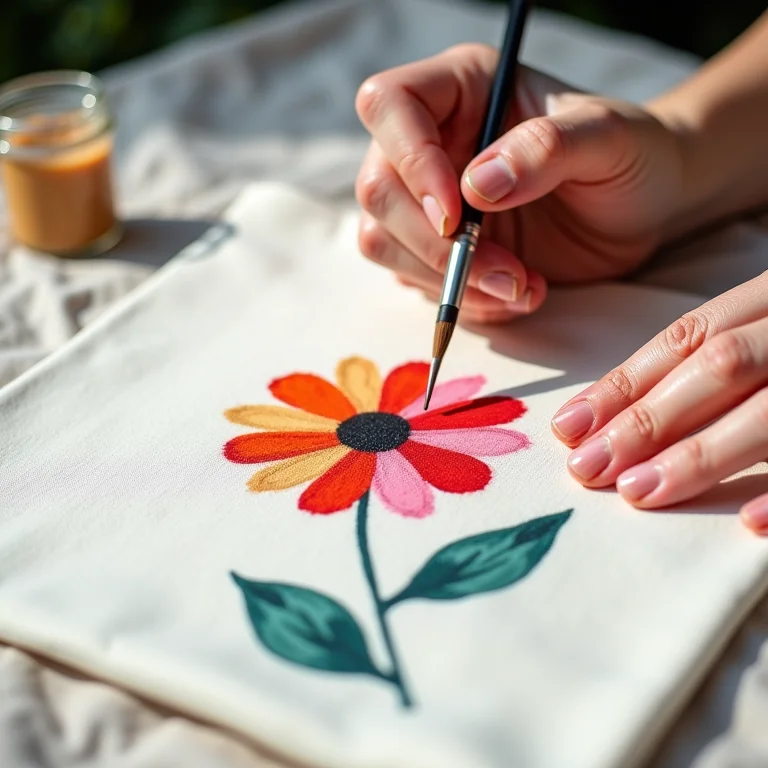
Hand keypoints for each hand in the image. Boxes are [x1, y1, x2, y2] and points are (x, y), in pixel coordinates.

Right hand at [355, 44, 687, 323]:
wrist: (645, 207)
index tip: (455, 215)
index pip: (390, 105)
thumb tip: (477, 185)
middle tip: (506, 274)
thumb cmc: (633, 155)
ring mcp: (427, 199)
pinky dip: (464, 302)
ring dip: (446, 282)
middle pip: (377, 190)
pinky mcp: (438, 248)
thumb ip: (547, 149)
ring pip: (384, 242)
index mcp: (462, 89)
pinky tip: (516, 295)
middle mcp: (432, 141)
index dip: (410, 161)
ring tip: (520, 288)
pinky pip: (417, 282)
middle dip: (436, 247)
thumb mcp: (608, 138)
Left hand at [551, 272, 767, 534]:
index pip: (686, 338)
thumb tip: (605, 415)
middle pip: (719, 367)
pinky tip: (748, 524)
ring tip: (638, 492)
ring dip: (699, 455)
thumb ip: (709, 358)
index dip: (623, 384)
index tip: (568, 427)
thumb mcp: (764, 329)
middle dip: (647, 420)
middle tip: (588, 468)